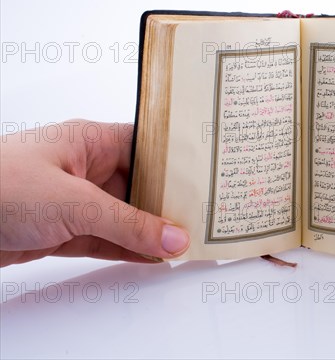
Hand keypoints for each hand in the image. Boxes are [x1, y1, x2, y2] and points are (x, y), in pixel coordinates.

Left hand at [1, 120, 189, 266]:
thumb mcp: (73, 203)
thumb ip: (128, 224)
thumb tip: (172, 238)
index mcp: (91, 141)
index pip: (148, 146)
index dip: (179, 161)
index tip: (208, 178)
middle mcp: (86, 168)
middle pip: (141, 184)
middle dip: (170, 201)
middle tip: (204, 217)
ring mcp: (75, 201)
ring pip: (126, 215)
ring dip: (152, 230)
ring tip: (187, 241)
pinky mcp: (64, 230)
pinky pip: (108, 239)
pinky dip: (130, 249)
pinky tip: (155, 256)